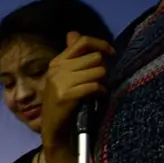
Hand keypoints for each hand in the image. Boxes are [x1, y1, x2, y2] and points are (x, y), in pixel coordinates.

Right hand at [41, 32, 113, 146]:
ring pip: (98, 71)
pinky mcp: (67, 95)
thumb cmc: (62, 102)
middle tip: (97, 81)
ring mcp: (60, 83)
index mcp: (56, 62)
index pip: (81, 41)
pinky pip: (94, 86)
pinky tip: (97, 97)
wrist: (53, 128)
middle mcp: (57, 69)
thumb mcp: (62, 76)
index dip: (100, 44)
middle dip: (102, 69)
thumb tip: (73, 34)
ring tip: (96, 90)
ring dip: (102, 81)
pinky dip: (100, 92)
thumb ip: (71, 56)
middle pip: (95, 58)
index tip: (110, 53)